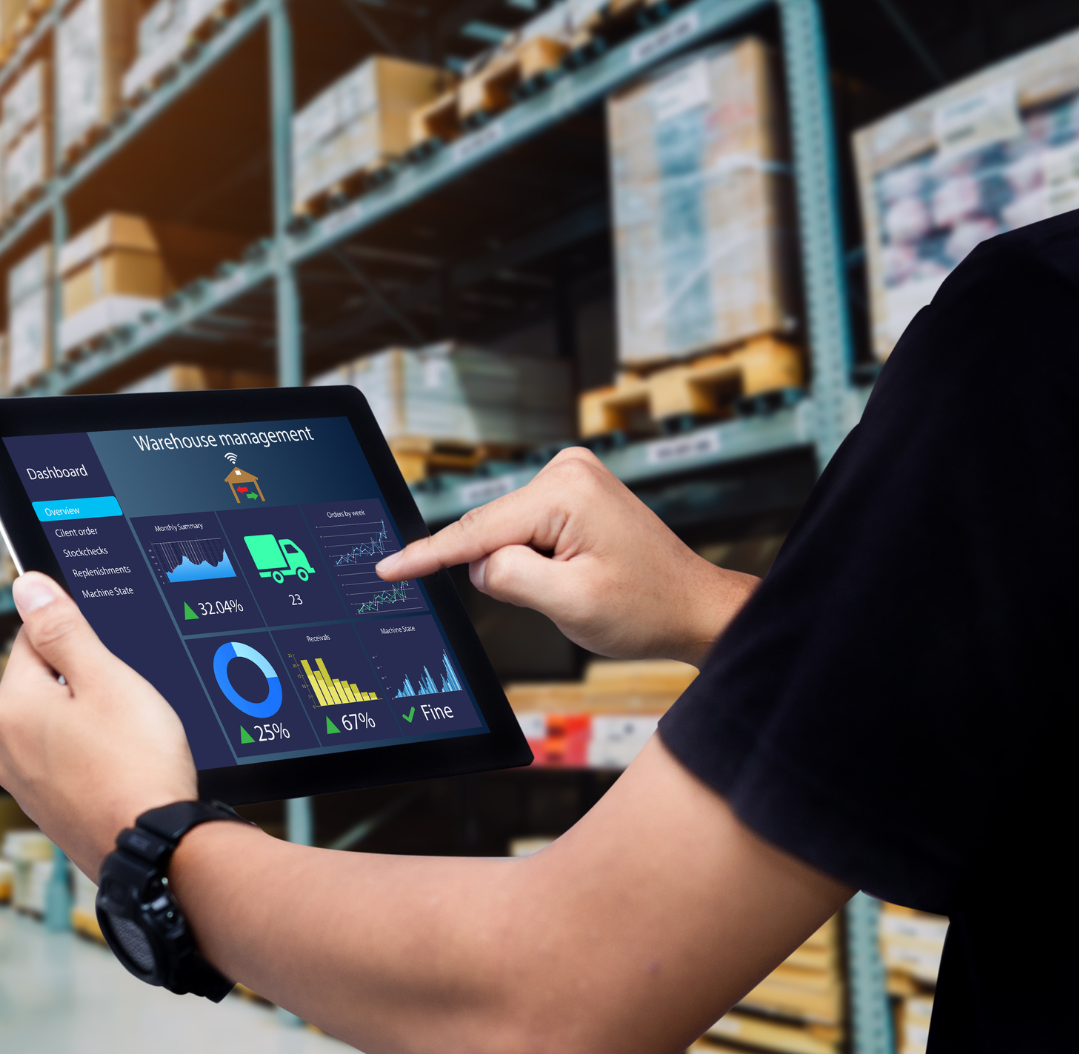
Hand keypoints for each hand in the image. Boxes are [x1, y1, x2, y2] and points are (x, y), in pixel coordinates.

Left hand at [0, 572, 197, 876]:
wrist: (157, 851)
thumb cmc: (137, 763)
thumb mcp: (106, 679)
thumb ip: (63, 629)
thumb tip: (26, 586)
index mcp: (13, 706)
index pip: (33, 638)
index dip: (78, 637)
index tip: (112, 655)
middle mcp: (6, 747)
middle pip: (45, 684)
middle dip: (85, 682)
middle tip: (130, 700)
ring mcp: (26, 786)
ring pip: (59, 726)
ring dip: (91, 722)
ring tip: (133, 738)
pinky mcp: (51, 812)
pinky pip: (69, 764)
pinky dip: (94, 758)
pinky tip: (126, 767)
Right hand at [375, 447, 756, 663]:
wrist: (692, 607)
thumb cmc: (645, 608)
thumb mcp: (569, 603)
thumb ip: (507, 578)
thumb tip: (478, 564)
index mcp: (566, 491)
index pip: (477, 531)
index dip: (427, 555)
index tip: (386, 569)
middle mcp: (566, 470)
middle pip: (491, 531)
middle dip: (505, 571)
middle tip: (560, 595)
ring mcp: (570, 477)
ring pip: (505, 535)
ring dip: (524, 568)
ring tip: (578, 583)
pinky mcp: (571, 492)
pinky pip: (522, 531)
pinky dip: (532, 559)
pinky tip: (573, 571)